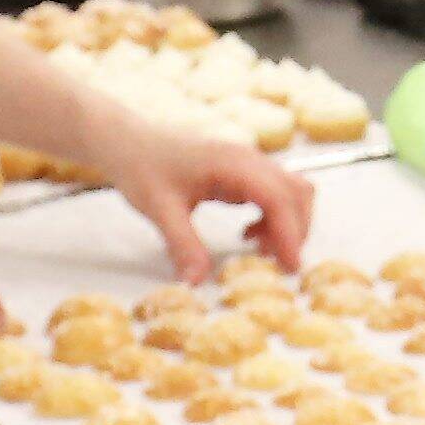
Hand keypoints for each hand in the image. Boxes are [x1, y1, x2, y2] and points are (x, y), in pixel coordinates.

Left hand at [93, 116, 316, 283]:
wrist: (129, 142)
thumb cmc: (143, 167)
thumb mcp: (160, 209)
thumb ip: (183, 245)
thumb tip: (197, 282)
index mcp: (232, 163)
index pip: (277, 197)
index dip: (289, 232)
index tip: (291, 266)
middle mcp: (248, 159)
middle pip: (296, 192)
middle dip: (295, 231)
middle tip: (280, 266)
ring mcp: (248, 164)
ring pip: (290, 192)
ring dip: (287, 224)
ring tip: (260, 250)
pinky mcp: (243, 172)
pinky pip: (275, 194)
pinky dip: (274, 218)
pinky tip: (247, 234)